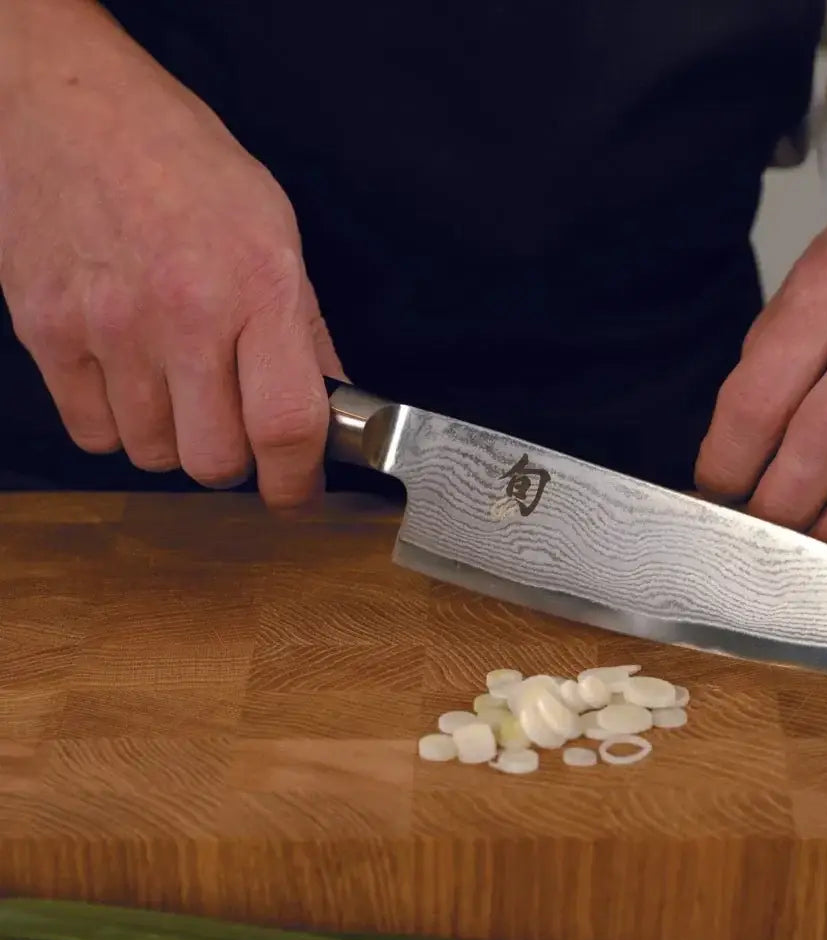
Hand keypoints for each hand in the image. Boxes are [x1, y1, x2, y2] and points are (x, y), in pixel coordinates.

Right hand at [0, 0, 342, 508]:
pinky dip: (118, 424)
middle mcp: (183, 316)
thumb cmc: (184, 164)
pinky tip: (129, 378)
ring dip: (174, 440)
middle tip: (235, 425)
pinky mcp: (47, 333)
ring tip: (176, 386)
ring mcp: (107, 329)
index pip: (288, 425)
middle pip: (214, 461)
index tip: (299, 495)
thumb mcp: (274, 231)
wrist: (71, 109)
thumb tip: (330, 402)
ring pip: (152, 455)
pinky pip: (92, 434)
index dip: (298, 483)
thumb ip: (305, 330)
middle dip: (235, 459)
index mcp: (257, 288)